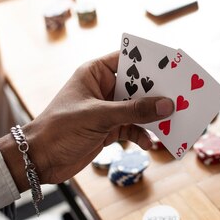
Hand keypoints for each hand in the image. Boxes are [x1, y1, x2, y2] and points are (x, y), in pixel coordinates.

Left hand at [0, 52, 174, 189]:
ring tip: (172, 123)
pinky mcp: (108, 130)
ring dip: (153, 117)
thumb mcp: (99, 117)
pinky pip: (133, 128)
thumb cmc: (60, 129)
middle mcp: (103, 89)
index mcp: (95, 73)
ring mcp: (107, 110)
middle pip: (137, 86)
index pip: (127, 59)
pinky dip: (142, 136)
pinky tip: (149, 144)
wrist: (39, 160)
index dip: (149, 62)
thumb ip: (134, 111)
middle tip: (180, 97)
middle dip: (157, 94)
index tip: (172, 65)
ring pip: (138, 109)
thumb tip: (166, 105)